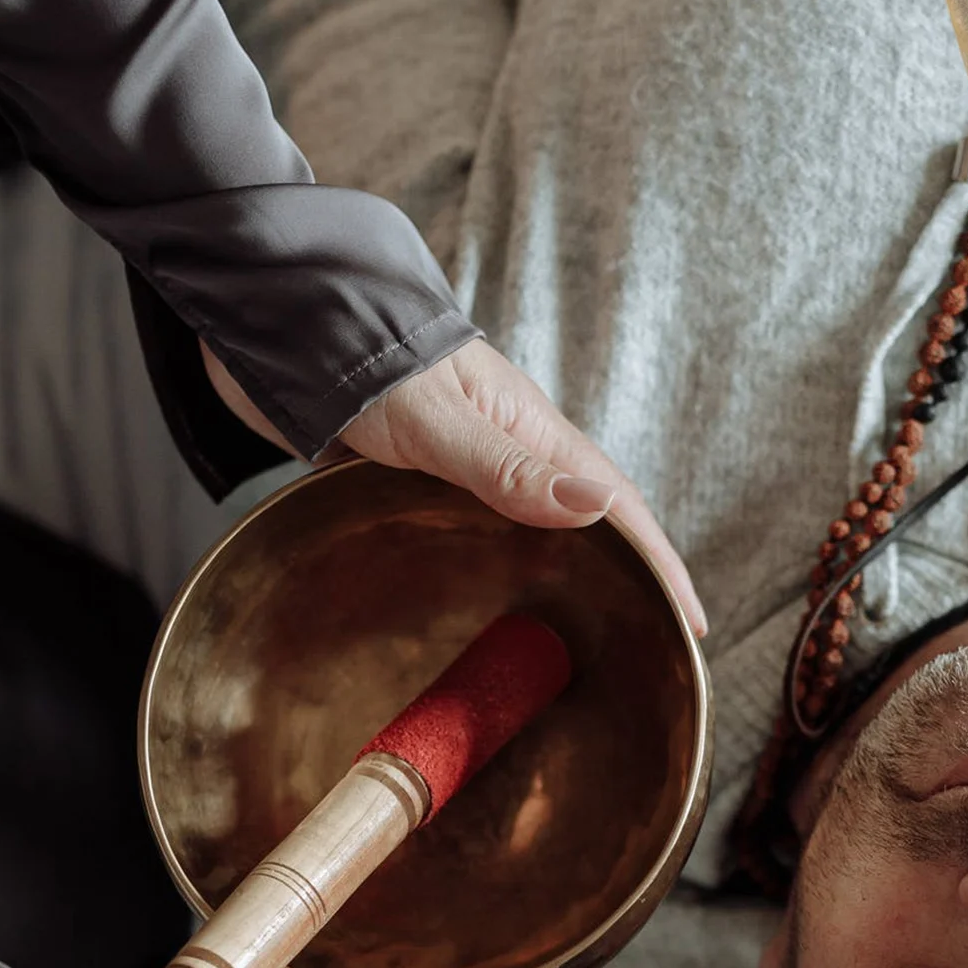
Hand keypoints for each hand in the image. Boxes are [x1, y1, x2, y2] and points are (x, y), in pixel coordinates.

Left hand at [202, 337, 707, 632]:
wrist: (276, 324)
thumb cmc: (359, 358)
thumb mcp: (437, 418)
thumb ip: (506, 466)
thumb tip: (597, 505)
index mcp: (531, 430)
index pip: (618, 506)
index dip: (659, 564)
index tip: (691, 624)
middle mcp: (508, 452)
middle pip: (586, 523)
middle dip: (627, 578)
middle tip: (651, 643)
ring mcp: (466, 470)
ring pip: (531, 532)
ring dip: (565, 578)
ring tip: (584, 639)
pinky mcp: (421, 486)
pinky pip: (474, 538)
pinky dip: (499, 574)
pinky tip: (490, 607)